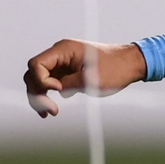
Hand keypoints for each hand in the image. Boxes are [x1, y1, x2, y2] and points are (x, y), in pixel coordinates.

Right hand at [24, 39, 145, 116]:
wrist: (130, 64)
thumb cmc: (114, 69)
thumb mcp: (90, 80)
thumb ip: (67, 84)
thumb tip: (52, 90)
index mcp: (63, 50)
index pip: (36, 64)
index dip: (41, 81)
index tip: (59, 90)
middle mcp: (59, 54)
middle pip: (34, 73)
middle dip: (37, 92)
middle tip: (49, 112)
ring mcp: (62, 63)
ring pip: (39, 79)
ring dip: (39, 96)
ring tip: (47, 114)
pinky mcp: (67, 72)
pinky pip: (50, 83)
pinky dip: (48, 95)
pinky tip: (51, 109)